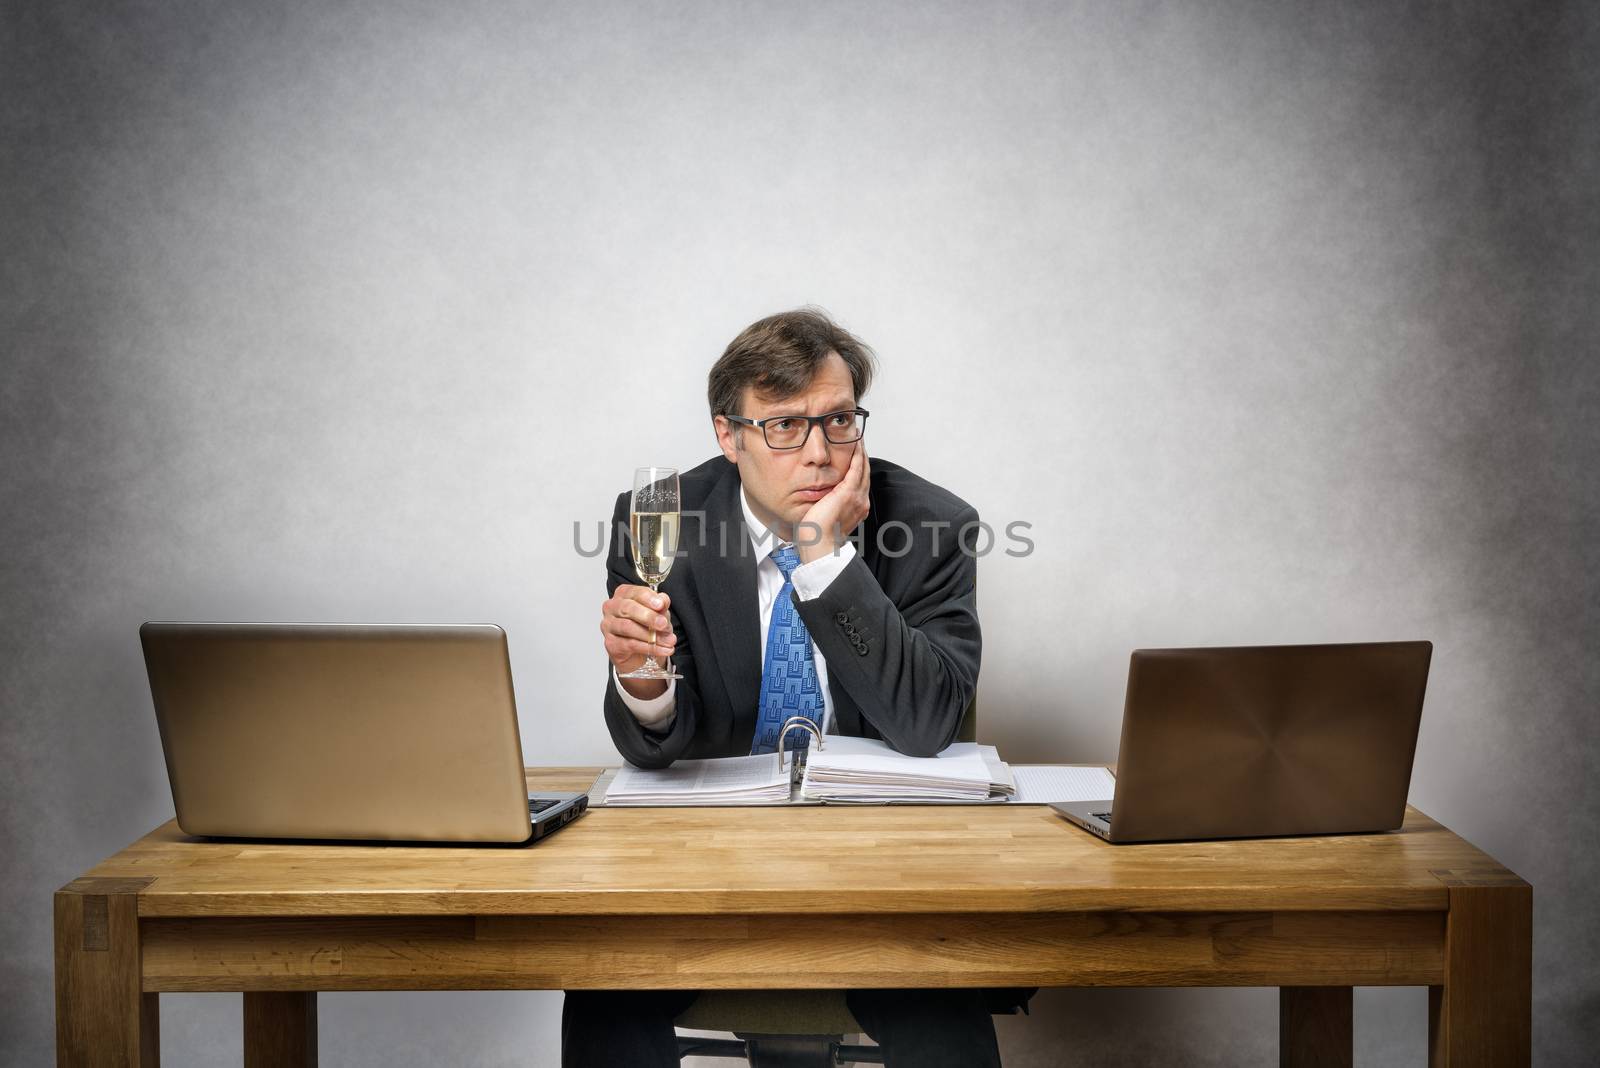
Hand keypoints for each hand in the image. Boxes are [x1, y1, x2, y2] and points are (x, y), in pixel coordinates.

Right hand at [600, 585, 676, 696]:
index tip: (661, 605)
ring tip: (668, 641)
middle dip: (648, 616)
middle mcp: (612, 608)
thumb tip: (663, 600)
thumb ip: (660, 606)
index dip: (648, 598)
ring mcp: (608, 626)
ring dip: (651, 635)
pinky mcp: (611, 644)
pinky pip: (630, 644)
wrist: (638, 652)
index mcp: (623, 594)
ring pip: (627, 627)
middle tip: (663, 624)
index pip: (634, 592)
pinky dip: (650, 648)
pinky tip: (663, 650)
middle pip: (627, 608)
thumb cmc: (646, 626)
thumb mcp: (658, 613)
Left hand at [795, 444, 869, 562]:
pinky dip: (858, 455)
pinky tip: (856, 444)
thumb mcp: (826, 516)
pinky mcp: (849, 492)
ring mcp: (857, 496)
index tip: (856, 454)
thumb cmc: (818, 535)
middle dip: (863, 455)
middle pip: (865, 472)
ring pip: (863, 468)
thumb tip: (821, 498)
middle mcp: (861, 501)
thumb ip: (828, 505)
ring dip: (861, 451)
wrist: (819, 544)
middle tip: (859, 439)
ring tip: (859, 437)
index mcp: (857, 508)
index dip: (859, 466)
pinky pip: (857, 468)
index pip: (860, 482)